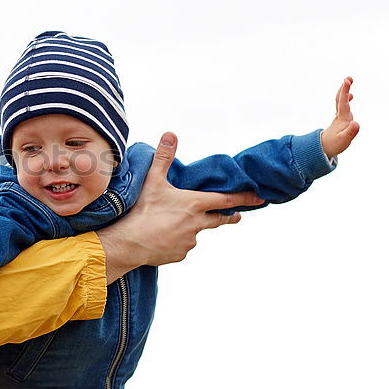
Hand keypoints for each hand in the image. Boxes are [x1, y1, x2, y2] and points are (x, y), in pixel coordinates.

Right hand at [97, 132, 263, 281]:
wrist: (129, 243)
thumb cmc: (142, 210)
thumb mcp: (153, 181)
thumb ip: (163, 157)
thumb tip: (170, 134)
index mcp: (195, 204)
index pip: (226, 200)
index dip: (244, 198)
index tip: (259, 198)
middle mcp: (197, 224)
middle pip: (219, 219)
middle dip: (227, 217)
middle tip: (234, 216)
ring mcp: (189, 241)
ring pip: (196, 233)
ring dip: (191, 228)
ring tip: (172, 225)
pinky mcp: (179, 254)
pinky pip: (182, 246)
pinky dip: (177, 241)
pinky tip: (163, 238)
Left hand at [320, 76, 359, 158]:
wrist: (324, 148)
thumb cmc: (334, 144)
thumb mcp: (344, 140)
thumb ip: (350, 132)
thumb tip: (356, 123)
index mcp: (341, 119)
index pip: (343, 103)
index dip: (345, 92)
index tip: (346, 81)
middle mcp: (340, 116)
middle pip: (340, 99)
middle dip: (344, 89)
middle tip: (348, 78)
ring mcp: (339, 117)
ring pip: (340, 101)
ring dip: (344, 91)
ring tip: (348, 81)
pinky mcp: (340, 119)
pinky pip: (343, 106)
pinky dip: (346, 99)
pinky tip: (351, 96)